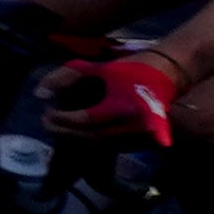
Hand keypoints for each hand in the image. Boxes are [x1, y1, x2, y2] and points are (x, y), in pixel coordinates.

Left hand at [41, 52, 182, 152]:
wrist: (173, 75)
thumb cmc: (135, 68)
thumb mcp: (99, 68)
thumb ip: (66, 77)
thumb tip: (39, 93)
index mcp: (121, 106)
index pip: (84, 120)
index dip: (61, 118)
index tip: (45, 111)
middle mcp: (132, 126)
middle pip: (90, 136)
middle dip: (64, 131)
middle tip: (46, 121)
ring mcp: (139, 136)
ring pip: (100, 144)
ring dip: (76, 137)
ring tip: (58, 126)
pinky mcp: (143, 141)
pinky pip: (112, 145)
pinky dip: (92, 140)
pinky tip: (78, 131)